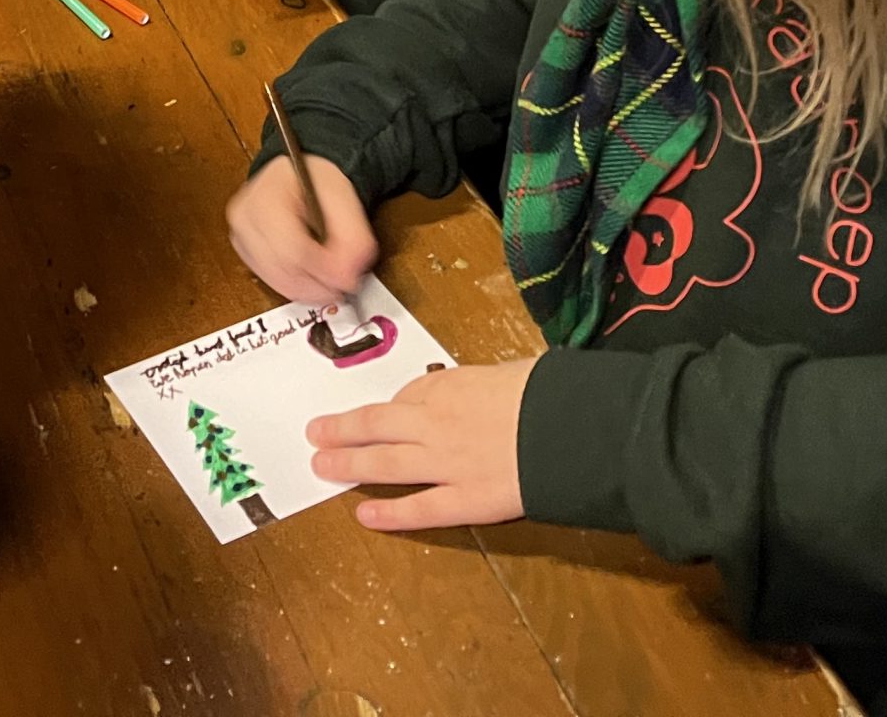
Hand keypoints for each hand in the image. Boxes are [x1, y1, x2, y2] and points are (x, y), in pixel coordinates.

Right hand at [226, 153, 377, 306]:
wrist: (297, 177)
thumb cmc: (316, 183)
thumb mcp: (345, 200)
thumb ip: (353, 239)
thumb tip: (346, 278)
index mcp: (266, 195)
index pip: (291, 248)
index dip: (321, 270)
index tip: (344, 278)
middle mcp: (245, 216)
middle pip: (281, 268)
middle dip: (316, 284)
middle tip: (340, 285)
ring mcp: (240, 235)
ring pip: (275, 279)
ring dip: (306, 288)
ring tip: (328, 283)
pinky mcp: (243, 251)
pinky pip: (270, 280)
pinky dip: (294, 285)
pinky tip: (309, 277)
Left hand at [308, 359, 532, 530]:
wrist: (570, 427)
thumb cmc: (549, 392)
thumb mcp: (512, 370)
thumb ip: (485, 386)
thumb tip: (484, 394)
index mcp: (450, 387)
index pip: (407, 397)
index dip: (389, 407)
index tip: (376, 414)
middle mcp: (437, 424)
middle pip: (377, 425)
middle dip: (343, 430)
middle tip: (316, 433)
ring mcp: (447, 464)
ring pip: (385, 463)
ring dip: (349, 464)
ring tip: (322, 465)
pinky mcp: (466, 501)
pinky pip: (420, 508)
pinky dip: (390, 513)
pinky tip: (364, 515)